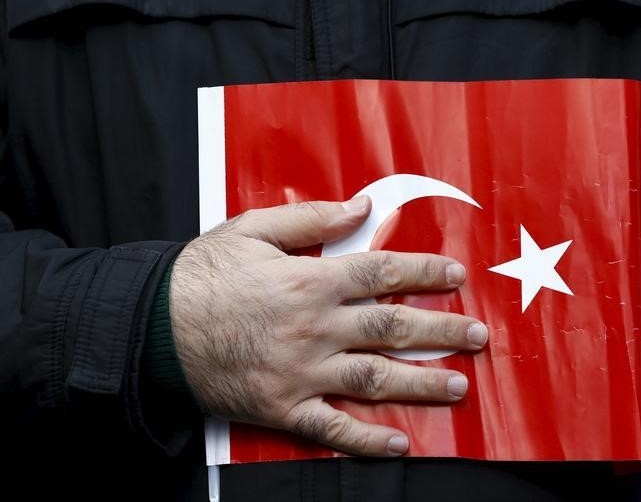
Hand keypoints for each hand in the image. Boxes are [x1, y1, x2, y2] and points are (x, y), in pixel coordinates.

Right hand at [169, 196, 487, 456]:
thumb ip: (311, 218)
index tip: (456, 278)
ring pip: (375, 378)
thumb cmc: (202, 276)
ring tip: (458, 386)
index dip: (425, 274)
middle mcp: (316, 327)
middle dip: (442, 332)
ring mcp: (303, 371)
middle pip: (393, 328)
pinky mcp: (284, 407)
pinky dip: (367, 439)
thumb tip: (362, 208)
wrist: (151, 328)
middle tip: (478, 336)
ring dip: (422, 383)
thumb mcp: (252, 229)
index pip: (383, 273)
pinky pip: (333, 428)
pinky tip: (400, 443)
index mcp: (311, 280)